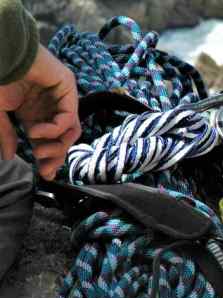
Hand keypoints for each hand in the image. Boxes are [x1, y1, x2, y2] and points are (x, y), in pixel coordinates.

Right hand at [0, 46, 80, 179]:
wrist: (0, 54)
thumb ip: (5, 134)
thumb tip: (10, 157)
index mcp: (34, 112)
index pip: (49, 140)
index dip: (49, 158)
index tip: (44, 175)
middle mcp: (50, 106)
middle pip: (64, 138)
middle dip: (56, 157)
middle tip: (45, 169)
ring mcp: (61, 97)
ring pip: (71, 131)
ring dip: (57, 147)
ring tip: (39, 152)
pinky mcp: (68, 87)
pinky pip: (69, 118)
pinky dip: (53, 130)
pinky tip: (35, 131)